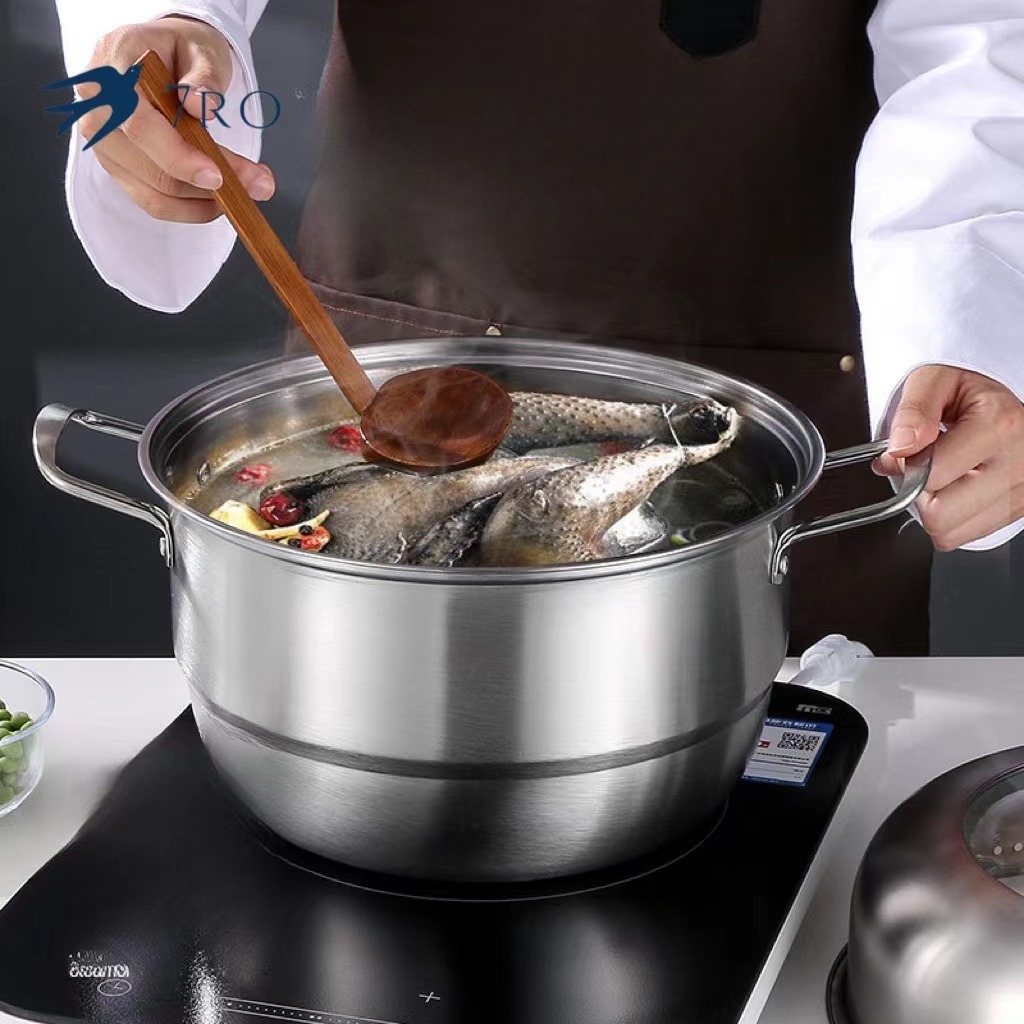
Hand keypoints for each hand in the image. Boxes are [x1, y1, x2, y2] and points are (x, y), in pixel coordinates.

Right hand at [76, 16, 274, 222]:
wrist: (155, 56)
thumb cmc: (179, 50)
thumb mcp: (200, 48)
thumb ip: (203, 76)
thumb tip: (199, 104)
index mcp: (112, 71)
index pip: (139, 125)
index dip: (179, 157)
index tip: (219, 176)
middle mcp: (98, 111)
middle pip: (152, 168)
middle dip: (209, 186)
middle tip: (260, 185)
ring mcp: (104, 144)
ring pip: (156, 193)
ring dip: (206, 202)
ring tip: (247, 189)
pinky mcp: (117, 168)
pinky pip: (155, 203)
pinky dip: (192, 209)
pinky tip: (221, 199)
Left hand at [873, 365, 1023, 549]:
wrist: (999, 401)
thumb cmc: (965, 390)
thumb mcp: (933, 379)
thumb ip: (913, 411)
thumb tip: (901, 447)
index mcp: (999, 426)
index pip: (931, 476)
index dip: (904, 467)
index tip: (904, 452)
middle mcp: (1018, 463)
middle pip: (939, 515)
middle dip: (918, 493)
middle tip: (924, 467)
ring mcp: (1021, 492)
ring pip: (949, 533)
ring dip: (934, 509)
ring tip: (943, 476)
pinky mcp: (1017, 511)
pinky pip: (964, 536)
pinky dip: (951, 518)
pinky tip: (957, 488)